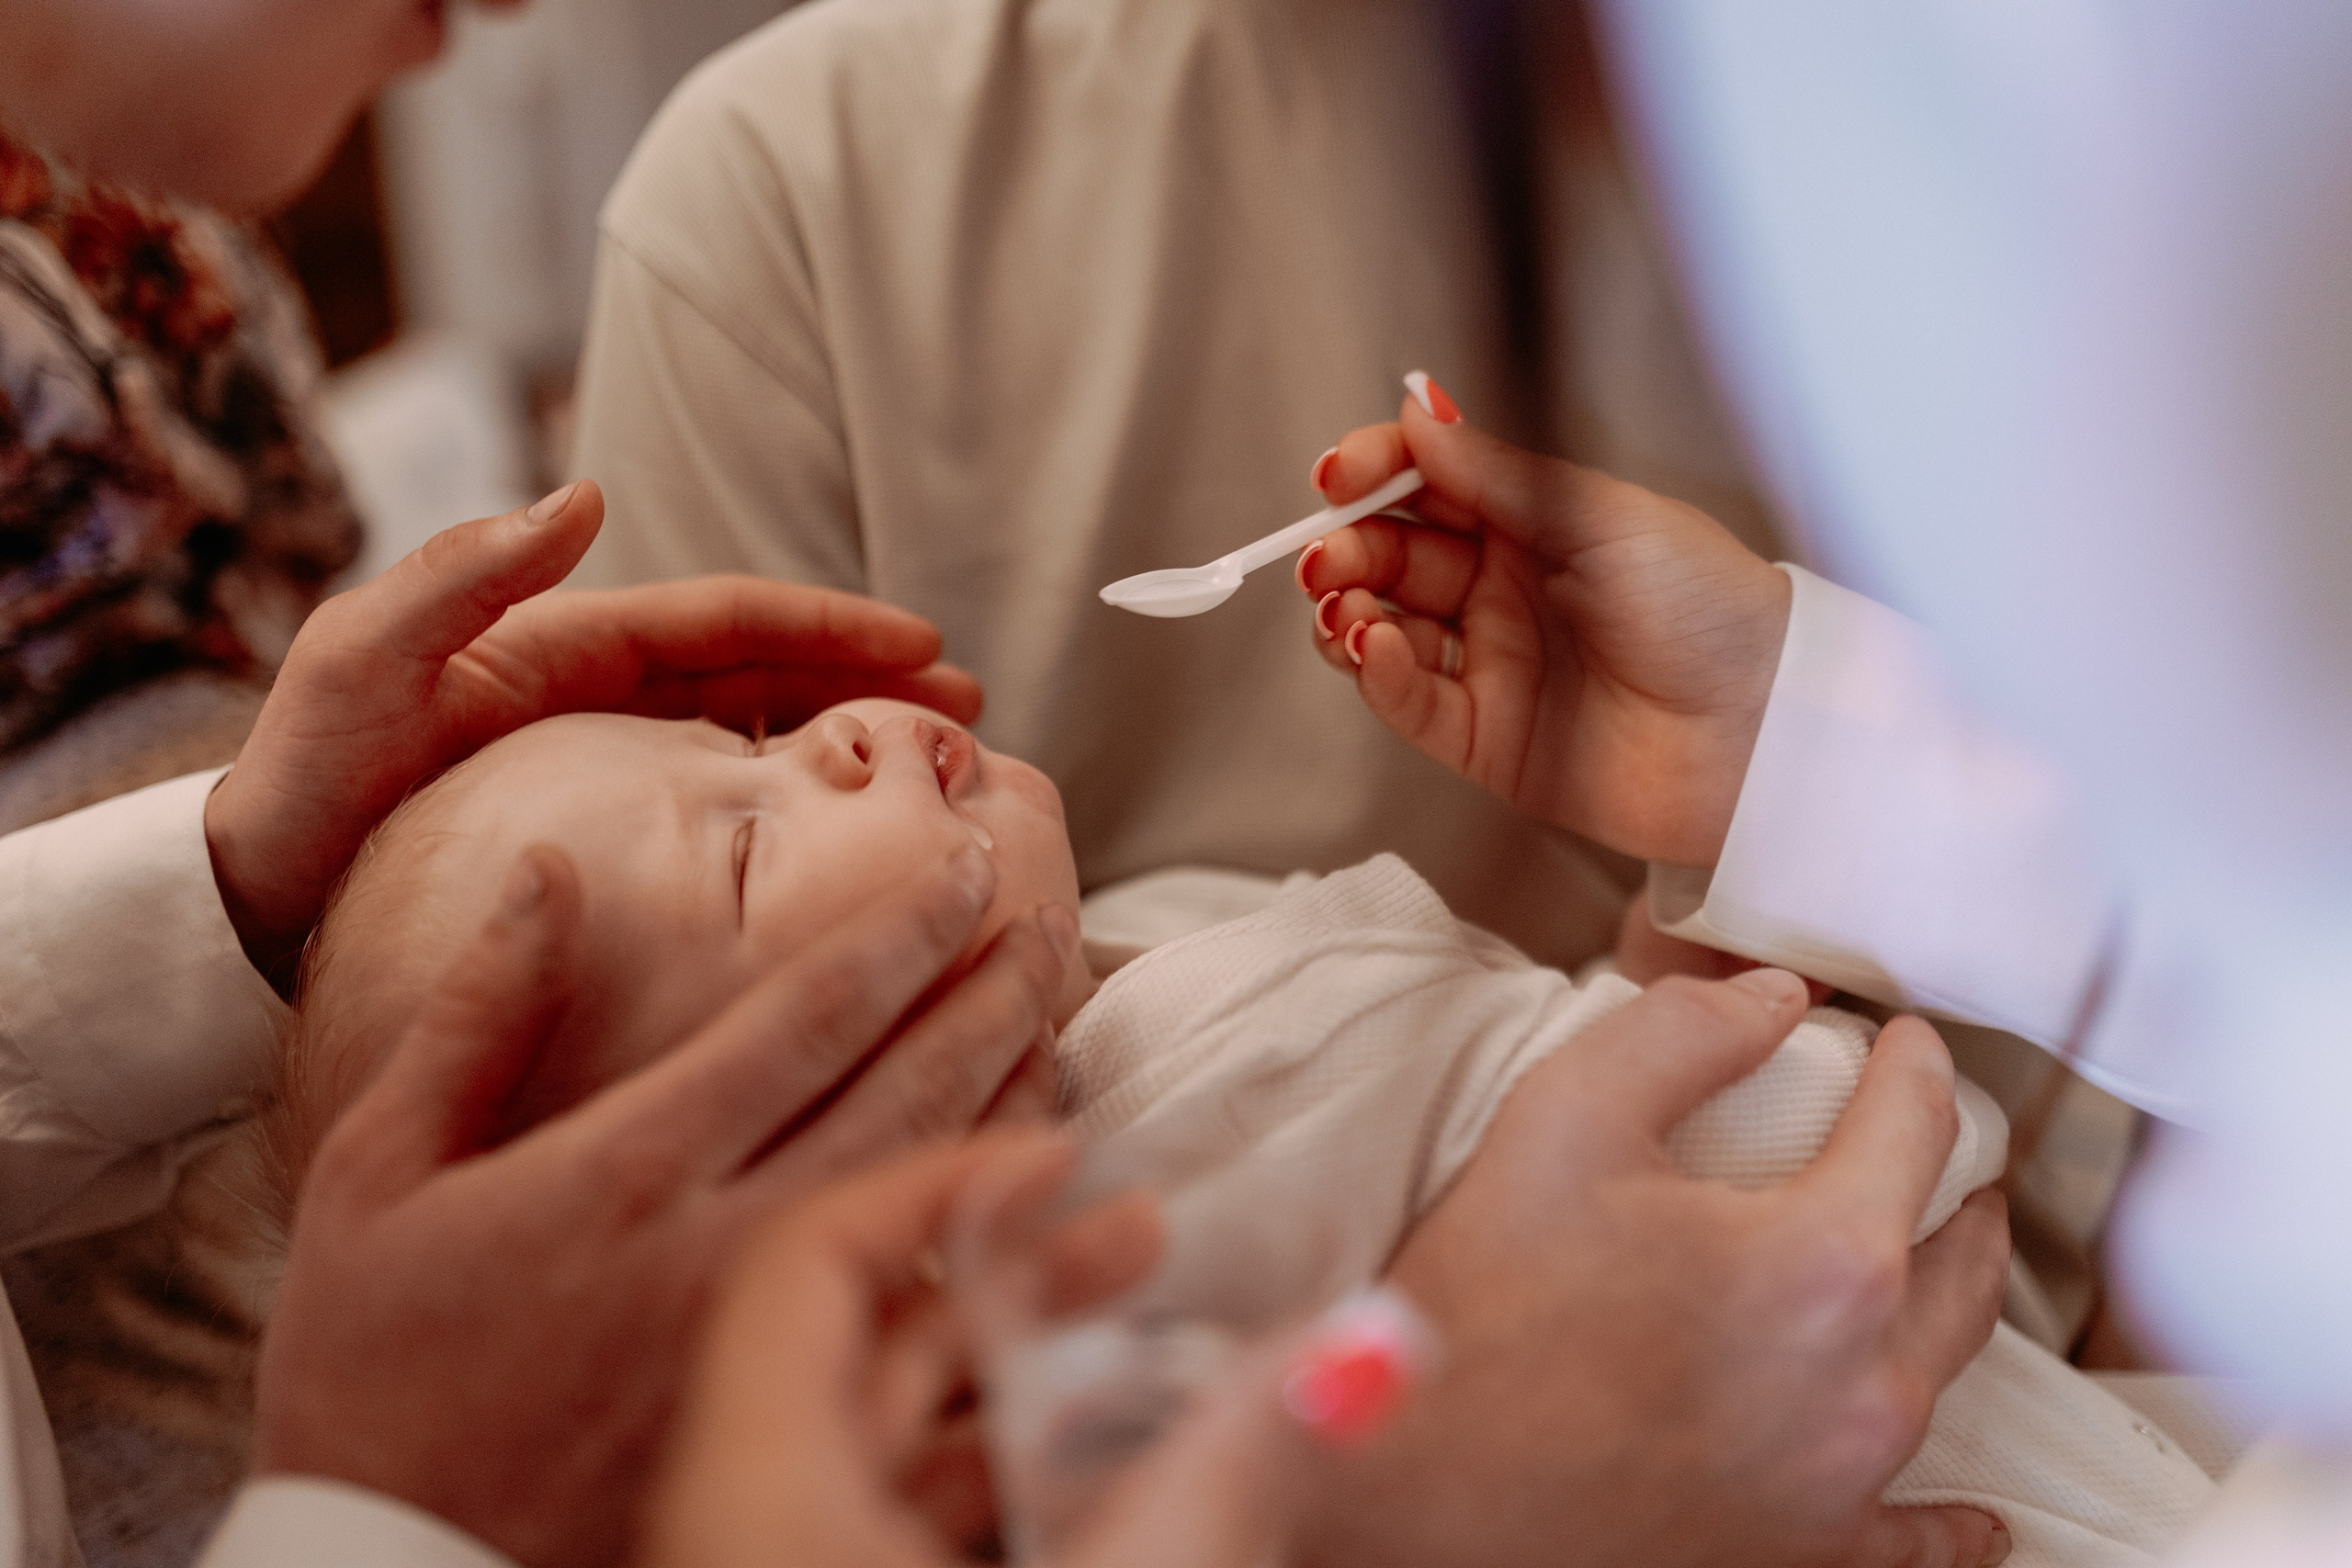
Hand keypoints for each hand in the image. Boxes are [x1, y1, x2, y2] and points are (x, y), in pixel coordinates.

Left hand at [207, 480, 981, 980]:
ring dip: (850, 737)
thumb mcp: (358, 663)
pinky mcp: (606, 838)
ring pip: (759, 737)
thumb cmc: (302, 789)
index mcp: (565, 648)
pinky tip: (851, 836)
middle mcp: (601, 698)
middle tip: (969, 705)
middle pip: (767, 673)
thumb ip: (458, 577)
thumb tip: (584, 493)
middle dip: (870, 677)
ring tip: (940, 758)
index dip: (830, 623)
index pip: (726, 620)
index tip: (923, 643)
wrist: (251, 908)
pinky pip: (723, 811)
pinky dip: (796, 807)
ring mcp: (609, 767)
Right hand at [255, 836, 1071, 1567]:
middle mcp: (719, 1250)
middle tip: (1050, 930)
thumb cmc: (368, 1371)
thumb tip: (550, 869)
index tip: (969, 869)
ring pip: (942, 1215)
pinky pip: (935, 1363)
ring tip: (1085, 1048)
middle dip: (989, 1000)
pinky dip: (1007, 1286)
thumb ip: (477, 1016)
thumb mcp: (377, 1173)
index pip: (807, 1017)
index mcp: (627, 1172)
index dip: (903, 932)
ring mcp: (773, 1357)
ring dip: (1027, 1123)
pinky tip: (1057, 1235)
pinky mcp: (794, 1446)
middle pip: (903, 1097)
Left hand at [642, 1135, 1387, 1567]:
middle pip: (861, 1349)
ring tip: (1155, 1362)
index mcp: (758, 1494)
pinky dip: (993, 1500)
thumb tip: (1378, 1339)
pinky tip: (1106, 1502)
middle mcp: (739, 1539)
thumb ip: (1241, 1469)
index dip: (946, 1184)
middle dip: (1019, 1284)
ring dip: (1017, 1395)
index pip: (813, 1258)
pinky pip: (883, 1543)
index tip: (1069, 1154)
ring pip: (879, 1458)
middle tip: (1149, 1239)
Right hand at [1298, 385, 1790, 865]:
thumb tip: (1414, 410)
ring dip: (1347, 611)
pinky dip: (1377, 674)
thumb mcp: (1597, 514)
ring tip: (1345, 604)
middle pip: (1393, 556)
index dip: (1376, 476)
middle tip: (1329, 551)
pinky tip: (1374, 645)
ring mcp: (1494, 666)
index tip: (1339, 475)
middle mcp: (1507, 592)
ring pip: (1384, 630)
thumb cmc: (1711, 606)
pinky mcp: (1489, 741)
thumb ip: (1495, 474)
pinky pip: (1411, 703)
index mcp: (1536, 524)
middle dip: (1348, 547)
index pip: (1428, 487)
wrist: (1765, 726)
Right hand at [1305, 973, 2013, 1567]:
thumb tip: (1775, 998)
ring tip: (1927, 1259)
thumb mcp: (1567, 1117)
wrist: (1411, 1483)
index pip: (1917, 1130)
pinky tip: (1977, 1521)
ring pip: (1941, 1374)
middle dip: (1953, 1188)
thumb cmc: (1482, 1304)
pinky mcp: (1801, 1553)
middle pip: (1961, 1260)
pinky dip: (1950, 1521)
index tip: (1903, 1044)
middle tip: (1930, 1144)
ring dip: (1942, 1302)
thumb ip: (1685, 1035)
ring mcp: (1843, 1484)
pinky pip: (1915, 1540)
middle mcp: (1866, 1385)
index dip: (1915, 1068)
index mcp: (1826, 1262)